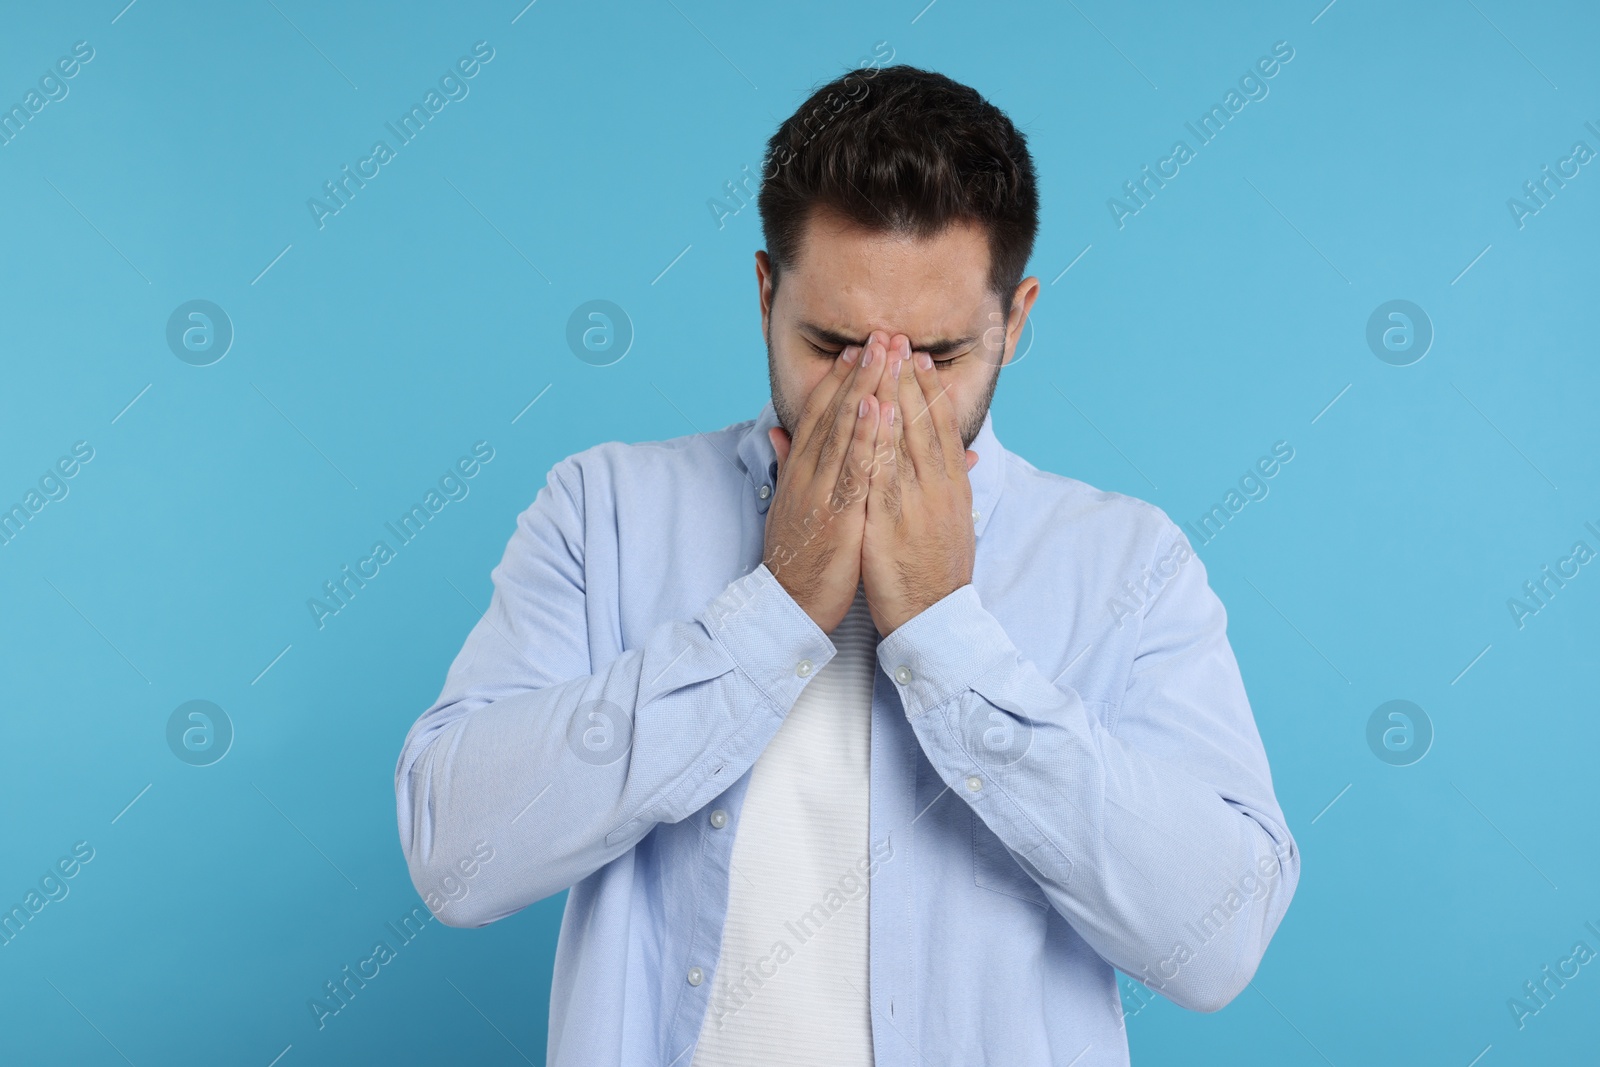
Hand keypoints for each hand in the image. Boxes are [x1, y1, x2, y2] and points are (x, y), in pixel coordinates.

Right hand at [763, 331, 890, 632]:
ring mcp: (821, 492)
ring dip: (865, 389)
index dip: (839, 380)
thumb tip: (780, 431)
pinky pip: (853, 469)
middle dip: (858, 372)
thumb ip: (788, 463)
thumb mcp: (789, 504)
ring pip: (844, 431)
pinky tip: (878, 408)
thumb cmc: (797, 557)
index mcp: (800, 472)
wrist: (789, 604)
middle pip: (834, 413)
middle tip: (879, 336)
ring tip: (883, 355)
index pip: (820, 415)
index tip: (859, 350)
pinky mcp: (836, 514)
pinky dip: (865, 436)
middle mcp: (808, 474)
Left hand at [860, 333, 979, 637]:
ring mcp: (916, 503)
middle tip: (899, 343)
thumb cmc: (938, 574)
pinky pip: (884, 472)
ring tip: (884, 362)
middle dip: (910, 381)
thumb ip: (954, 488)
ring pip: (906, 440)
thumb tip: (966, 459)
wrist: (935, 618)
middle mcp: (939, 489)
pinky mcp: (892, 521)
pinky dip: (878, 440)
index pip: (943, 430)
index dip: (931, 393)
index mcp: (953, 489)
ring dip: (894, 398)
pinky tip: (870, 414)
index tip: (919, 362)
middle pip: (926, 425)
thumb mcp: (953, 525)